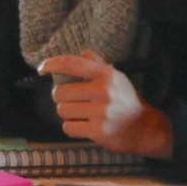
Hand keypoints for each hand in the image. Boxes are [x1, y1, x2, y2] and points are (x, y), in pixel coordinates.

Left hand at [38, 53, 172, 157]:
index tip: (42, 68)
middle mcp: (103, 91)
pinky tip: (85, 125)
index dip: (52, 64)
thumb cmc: (125, 100)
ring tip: (82, 114)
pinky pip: (68, 128)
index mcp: (106, 75)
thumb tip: (82, 54)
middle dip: (62, 98)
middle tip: (73, 101)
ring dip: (68, 114)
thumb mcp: (116, 78)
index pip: (71, 63)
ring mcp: (101, 112)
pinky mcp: (98, 131)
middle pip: (60, 92)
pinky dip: (73, 128)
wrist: (144, 127)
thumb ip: (97, 65)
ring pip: (62, 111)